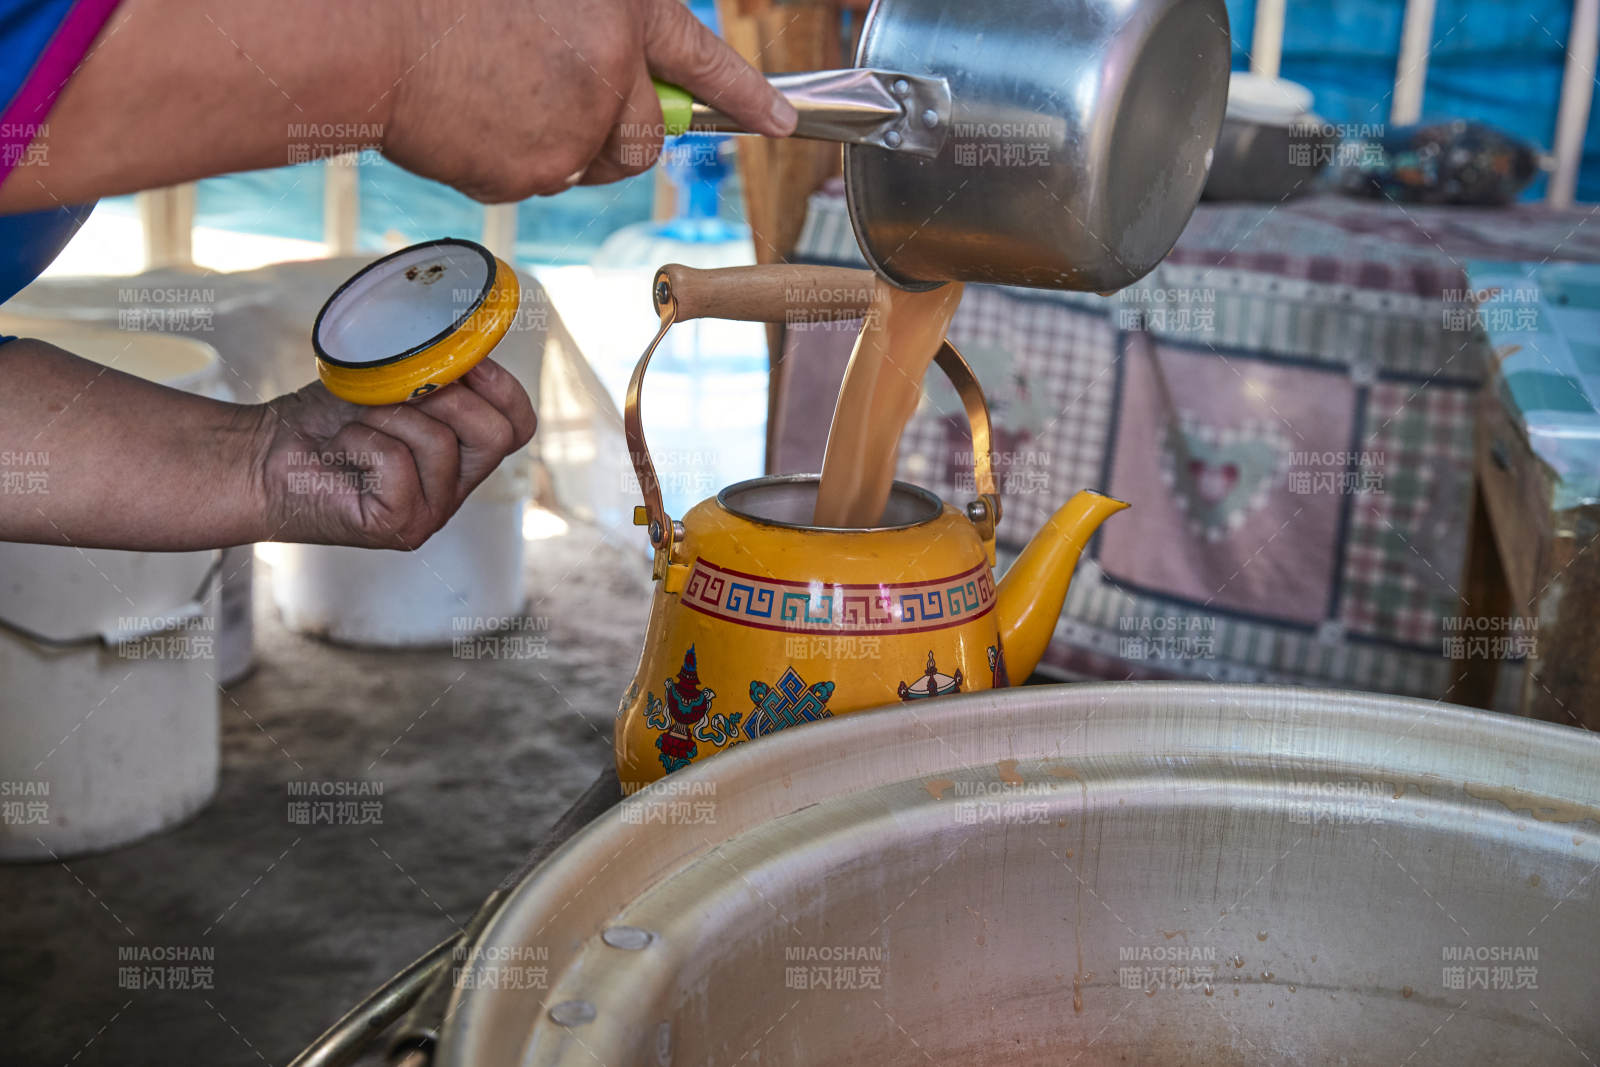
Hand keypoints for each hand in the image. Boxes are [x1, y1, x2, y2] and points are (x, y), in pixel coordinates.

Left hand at [253, 359, 536, 548]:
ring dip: (390, 415)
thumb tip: (462, 343)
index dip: (503, 387)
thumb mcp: (389, 381)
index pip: (518, 425)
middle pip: (498, 435)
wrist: (262, 455)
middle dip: (451, 396)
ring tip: (357, 423)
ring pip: (442, 443)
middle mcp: (455, 487)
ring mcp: (431, 513)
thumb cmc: (323, 420)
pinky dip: (362, 442)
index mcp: (462, 453)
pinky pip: (398, 462)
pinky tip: (341, 453)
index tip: (469, 359)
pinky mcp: (400, 527)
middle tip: (403, 388)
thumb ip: (433, 369)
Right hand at [382, 0, 797, 199]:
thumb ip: (596, 23)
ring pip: (593, 164)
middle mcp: (611, 72)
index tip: (781, 121)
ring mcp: (574, 129)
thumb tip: (619, 58)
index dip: (748, 94)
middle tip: (567, 106)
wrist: (370, 34)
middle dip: (620, 134)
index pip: (703, 62)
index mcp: (621, 11)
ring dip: (566, 147)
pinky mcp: (534, 173)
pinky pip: (539, 180)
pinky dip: (514, 162)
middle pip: (647, 139)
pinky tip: (474, 118)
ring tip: (503, 99)